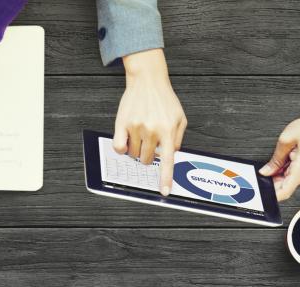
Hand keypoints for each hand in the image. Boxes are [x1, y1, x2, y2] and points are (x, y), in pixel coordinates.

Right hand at [113, 49, 186, 194]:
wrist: (148, 81)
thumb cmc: (164, 100)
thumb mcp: (180, 118)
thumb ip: (177, 138)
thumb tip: (170, 155)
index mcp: (168, 130)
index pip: (168, 160)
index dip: (165, 178)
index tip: (164, 191)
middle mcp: (152, 130)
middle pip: (146, 159)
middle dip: (148, 154)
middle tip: (149, 139)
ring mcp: (136, 128)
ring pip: (133, 154)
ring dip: (136, 148)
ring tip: (140, 132)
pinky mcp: (122, 124)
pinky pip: (119, 147)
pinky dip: (122, 147)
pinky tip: (126, 138)